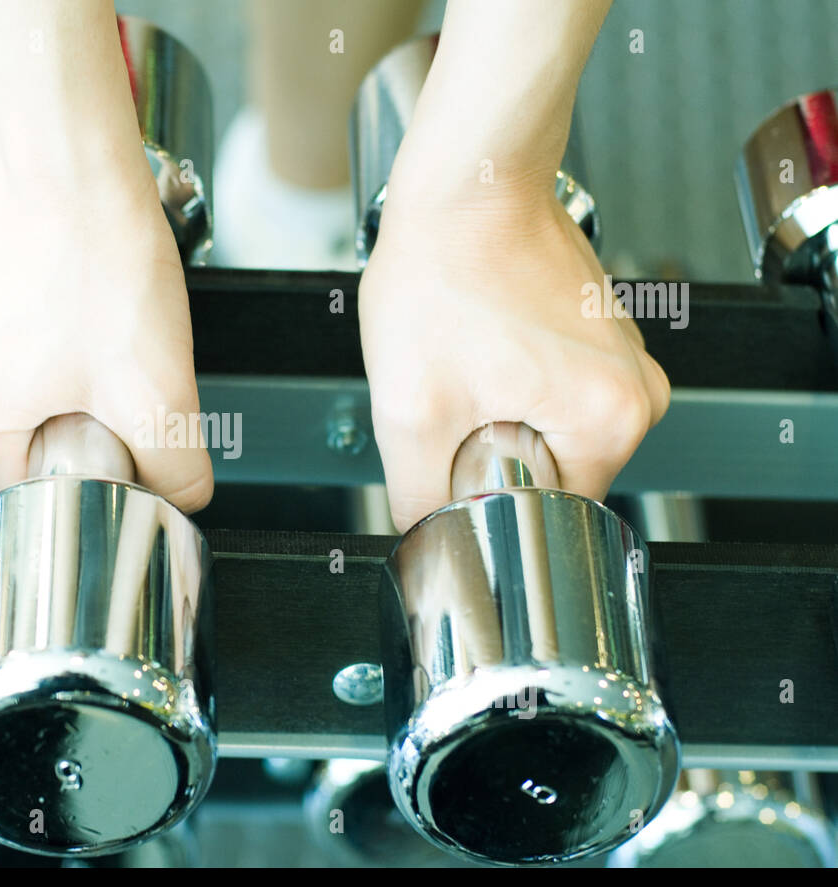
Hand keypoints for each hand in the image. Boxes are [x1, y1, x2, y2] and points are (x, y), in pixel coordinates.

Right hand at [0, 170, 212, 512]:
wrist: (76, 160)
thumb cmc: (97, 260)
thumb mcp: (156, 393)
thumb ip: (176, 471)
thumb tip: (181, 501)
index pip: (48, 491)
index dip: (106, 469)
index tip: (134, 427)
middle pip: (48, 447)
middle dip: (100, 425)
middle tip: (130, 375)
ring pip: (48, 400)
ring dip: (94, 384)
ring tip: (115, 336)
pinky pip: (37, 358)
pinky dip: (77, 348)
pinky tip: (100, 313)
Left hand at [358, 184, 669, 531]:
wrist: (462, 183)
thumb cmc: (444, 272)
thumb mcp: (412, 411)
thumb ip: (420, 497)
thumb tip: (430, 542)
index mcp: (613, 420)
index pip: (554, 514)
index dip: (493, 503)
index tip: (457, 462)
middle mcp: (637, 390)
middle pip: (551, 474)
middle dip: (490, 456)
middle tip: (454, 400)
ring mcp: (620, 358)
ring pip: (545, 432)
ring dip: (494, 417)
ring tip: (465, 364)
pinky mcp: (595, 336)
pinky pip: (548, 392)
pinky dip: (505, 384)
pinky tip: (476, 346)